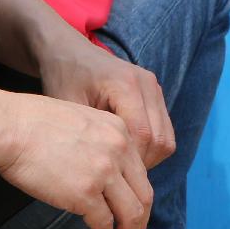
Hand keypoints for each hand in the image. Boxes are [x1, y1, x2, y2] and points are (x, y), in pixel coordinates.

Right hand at [0, 95, 153, 228]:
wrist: (8, 127)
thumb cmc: (30, 122)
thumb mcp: (81, 120)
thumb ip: (99, 143)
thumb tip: (102, 173)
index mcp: (119, 130)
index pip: (140, 173)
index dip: (138, 199)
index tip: (133, 215)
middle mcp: (118, 150)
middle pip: (143, 196)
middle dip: (140, 224)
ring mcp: (103, 172)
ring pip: (131, 214)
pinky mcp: (85, 193)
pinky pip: (104, 224)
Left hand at [33, 32, 175, 170]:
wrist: (67, 50)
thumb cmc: (62, 78)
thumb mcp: (67, 107)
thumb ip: (86, 136)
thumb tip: (101, 176)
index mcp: (125, 84)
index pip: (142, 135)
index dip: (130, 163)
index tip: (108, 178)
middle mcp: (147, 84)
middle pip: (160, 140)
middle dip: (141, 164)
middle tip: (115, 178)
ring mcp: (154, 88)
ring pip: (166, 138)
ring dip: (148, 158)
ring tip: (121, 167)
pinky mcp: (155, 94)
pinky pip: (164, 131)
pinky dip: (150, 148)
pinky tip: (126, 153)